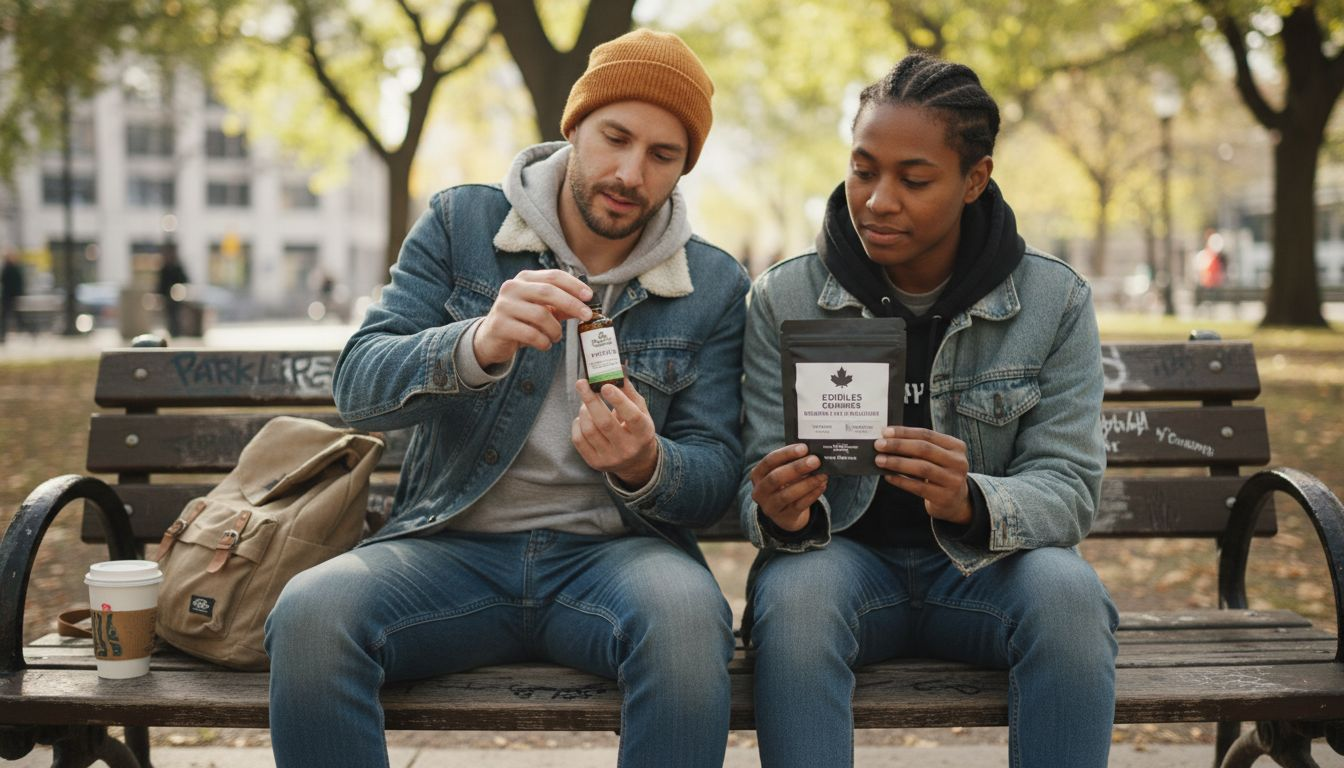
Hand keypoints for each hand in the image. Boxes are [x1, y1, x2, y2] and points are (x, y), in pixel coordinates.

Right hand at [474, 270, 592, 367]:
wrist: (491, 338)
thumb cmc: (521, 321)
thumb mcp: (542, 310)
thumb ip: (562, 306)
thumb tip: (587, 307)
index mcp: (524, 279)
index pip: (553, 276)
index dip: (574, 285)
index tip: (590, 297)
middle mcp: (512, 288)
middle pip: (548, 292)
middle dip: (572, 304)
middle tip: (587, 316)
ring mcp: (504, 306)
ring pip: (540, 315)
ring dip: (555, 330)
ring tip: (556, 337)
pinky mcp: (499, 325)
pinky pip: (530, 334)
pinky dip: (543, 342)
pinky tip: (545, 344)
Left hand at [571, 378, 659, 487]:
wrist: (636, 461)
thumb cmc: (637, 429)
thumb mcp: (640, 411)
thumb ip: (628, 391)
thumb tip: (616, 369)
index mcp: (643, 433)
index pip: (631, 417)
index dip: (618, 400)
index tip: (605, 385)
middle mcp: (627, 448)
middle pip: (604, 423)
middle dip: (590, 400)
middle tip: (581, 383)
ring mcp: (610, 458)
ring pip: (589, 430)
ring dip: (584, 410)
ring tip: (586, 403)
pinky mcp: (595, 462)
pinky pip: (578, 440)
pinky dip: (577, 423)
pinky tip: (583, 418)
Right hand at [749, 444, 826, 531]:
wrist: (785, 513)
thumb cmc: (785, 485)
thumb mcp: (782, 472)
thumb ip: (791, 463)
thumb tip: (811, 453)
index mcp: (757, 475)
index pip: (769, 461)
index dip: (786, 453)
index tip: (804, 447)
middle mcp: (759, 491)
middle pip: (776, 478)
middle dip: (797, 468)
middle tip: (815, 460)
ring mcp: (770, 506)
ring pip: (788, 494)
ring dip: (807, 483)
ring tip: (823, 475)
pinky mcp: (784, 517)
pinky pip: (799, 505)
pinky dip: (812, 495)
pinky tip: (822, 485)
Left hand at [874, 426, 971, 523]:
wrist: (956, 501)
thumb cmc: (940, 473)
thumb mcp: (938, 457)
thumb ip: (920, 447)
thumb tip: (889, 439)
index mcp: (956, 446)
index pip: (927, 434)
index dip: (905, 432)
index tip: (885, 431)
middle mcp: (958, 462)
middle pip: (924, 449)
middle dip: (898, 445)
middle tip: (879, 445)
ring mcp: (953, 480)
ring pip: (921, 468)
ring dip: (897, 463)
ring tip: (880, 460)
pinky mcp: (944, 497)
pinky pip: (918, 487)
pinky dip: (901, 481)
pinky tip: (888, 476)